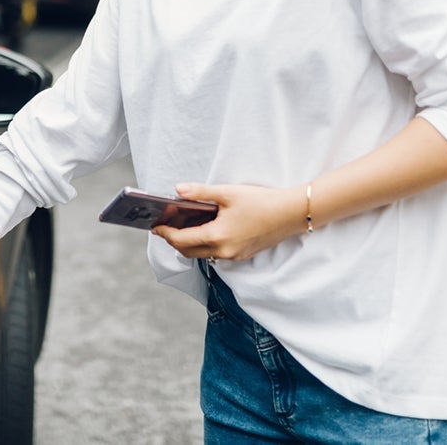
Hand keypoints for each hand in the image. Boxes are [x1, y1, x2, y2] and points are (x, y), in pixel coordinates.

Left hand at [153, 183, 304, 262]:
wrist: (291, 214)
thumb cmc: (261, 202)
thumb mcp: (227, 193)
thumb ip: (200, 193)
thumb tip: (177, 190)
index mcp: (217, 237)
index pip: (181, 240)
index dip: (166, 233)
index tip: (155, 226)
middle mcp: (223, 252)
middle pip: (189, 251)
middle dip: (174, 240)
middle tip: (165, 226)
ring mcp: (234, 256)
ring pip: (202, 254)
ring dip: (189, 243)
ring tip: (183, 226)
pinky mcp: (242, 254)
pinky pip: (216, 253)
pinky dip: (205, 244)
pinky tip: (205, 229)